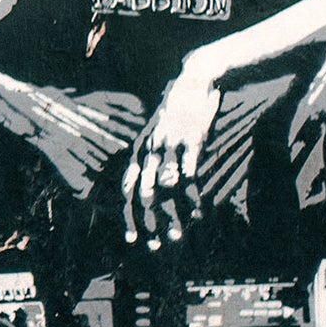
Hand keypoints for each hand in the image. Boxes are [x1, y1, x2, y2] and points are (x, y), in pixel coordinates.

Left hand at [123, 61, 220, 247]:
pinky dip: (191, 197)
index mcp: (140, 149)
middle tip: (153, 246)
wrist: (193, 80)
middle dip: (147, 222)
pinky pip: (188, 174)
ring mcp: (169, 145)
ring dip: (171, 215)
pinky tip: (198, 214)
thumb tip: (152, 179)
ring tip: (178, 236)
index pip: (127, 188)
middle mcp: (150, 149)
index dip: (128, 215)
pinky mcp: (191, 141)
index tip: (131, 238)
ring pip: (164, 188)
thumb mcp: (158, 130)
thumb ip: (153, 154)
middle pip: (142, 193)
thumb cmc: (177, 109)